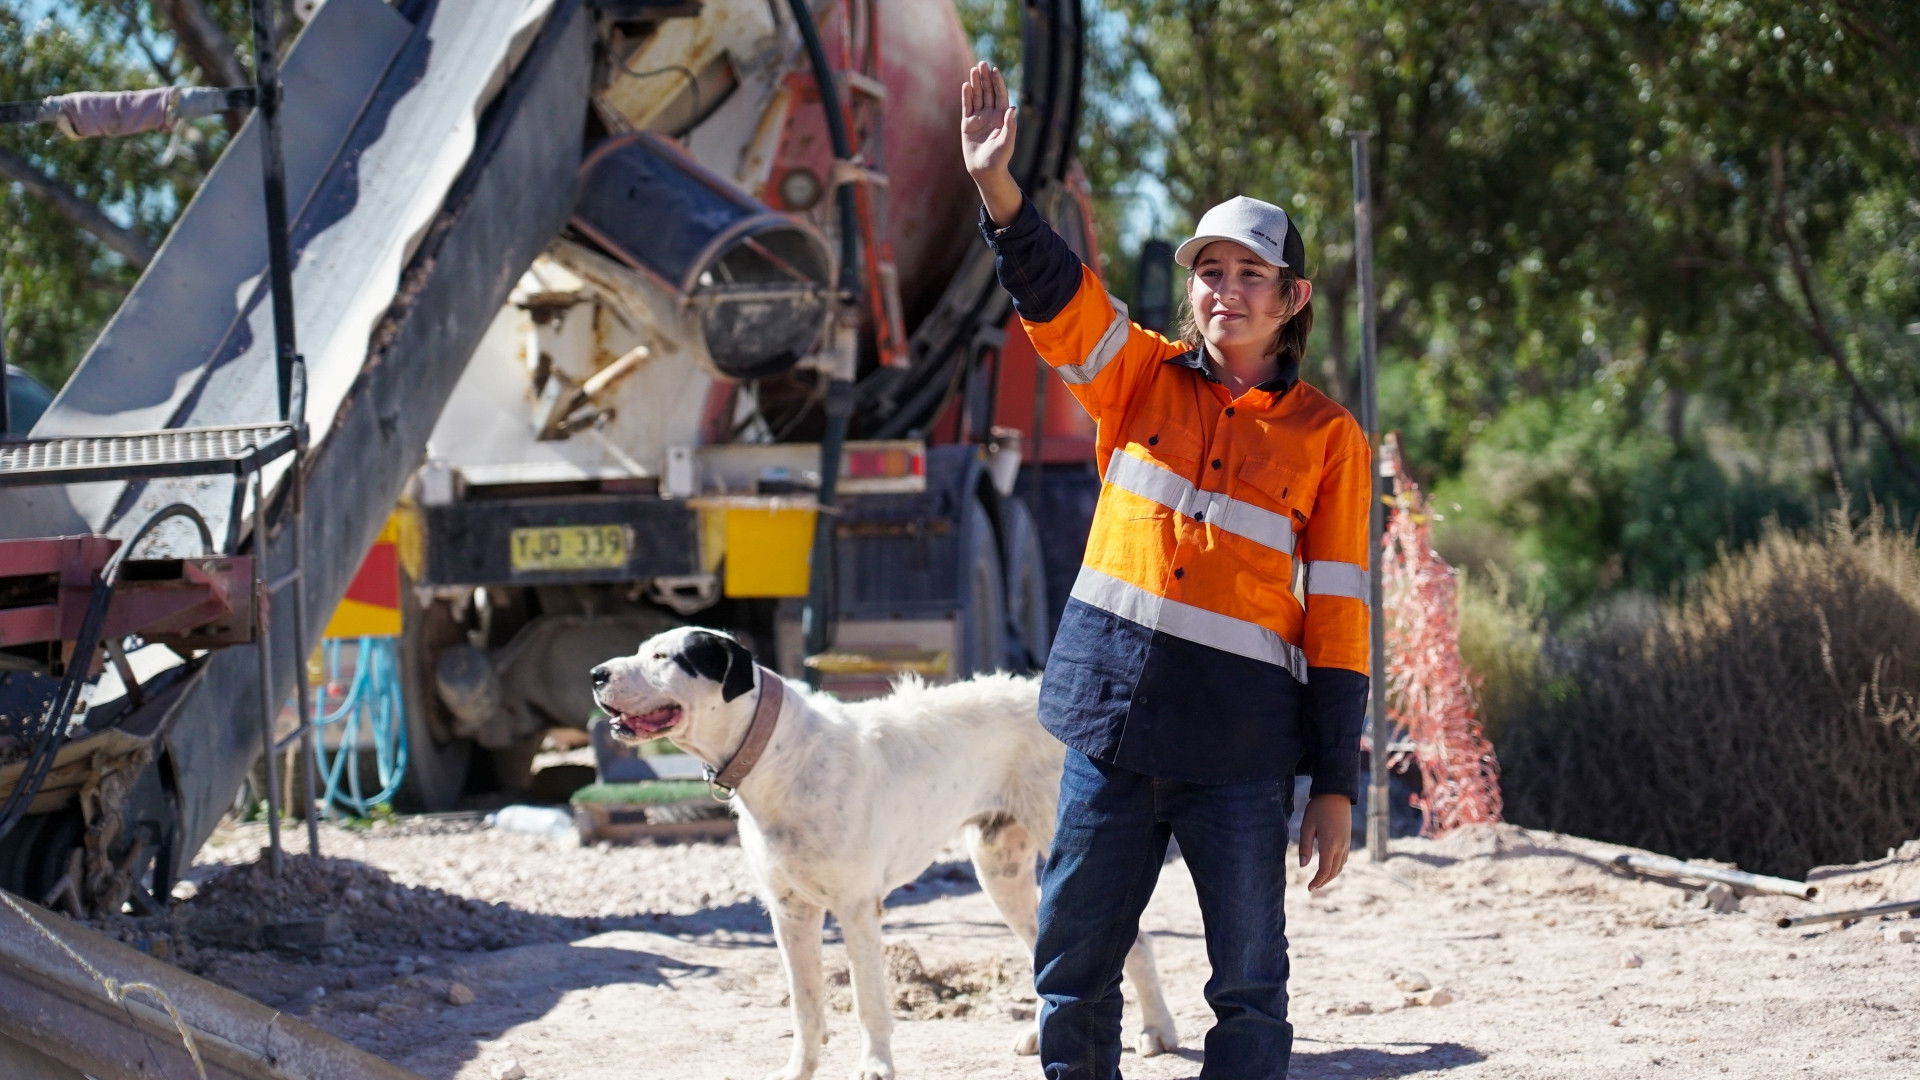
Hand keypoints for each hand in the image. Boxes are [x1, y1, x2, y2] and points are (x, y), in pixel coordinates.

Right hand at [961, 61, 1016, 180]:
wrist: (985, 171)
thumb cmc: (999, 159)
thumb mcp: (1007, 143)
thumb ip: (1010, 126)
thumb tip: (1013, 108)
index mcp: (1002, 117)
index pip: (1000, 95)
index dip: (997, 82)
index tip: (995, 70)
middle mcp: (991, 115)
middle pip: (988, 92)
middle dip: (985, 78)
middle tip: (982, 63)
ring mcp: (979, 118)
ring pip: (977, 97)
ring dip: (975, 83)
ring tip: (974, 70)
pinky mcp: (968, 124)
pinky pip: (967, 107)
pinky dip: (966, 96)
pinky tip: (966, 85)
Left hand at [1298, 794, 1352, 889]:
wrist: (1336, 794)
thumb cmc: (1318, 809)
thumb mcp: (1307, 826)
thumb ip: (1304, 846)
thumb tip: (1302, 866)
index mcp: (1329, 844)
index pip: (1324, 870)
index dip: (1317, 881)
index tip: (1309, 888)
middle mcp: (1341, 846)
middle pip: (1333, 872)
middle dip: (1323, 882)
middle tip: (1312, 888)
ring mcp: (1346, 843)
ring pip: (1340, 867)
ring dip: (1330, 876)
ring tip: (1319, 880)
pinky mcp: (1348, 840)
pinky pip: (1343, 859)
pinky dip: (1336, 867)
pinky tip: (1329, 867)